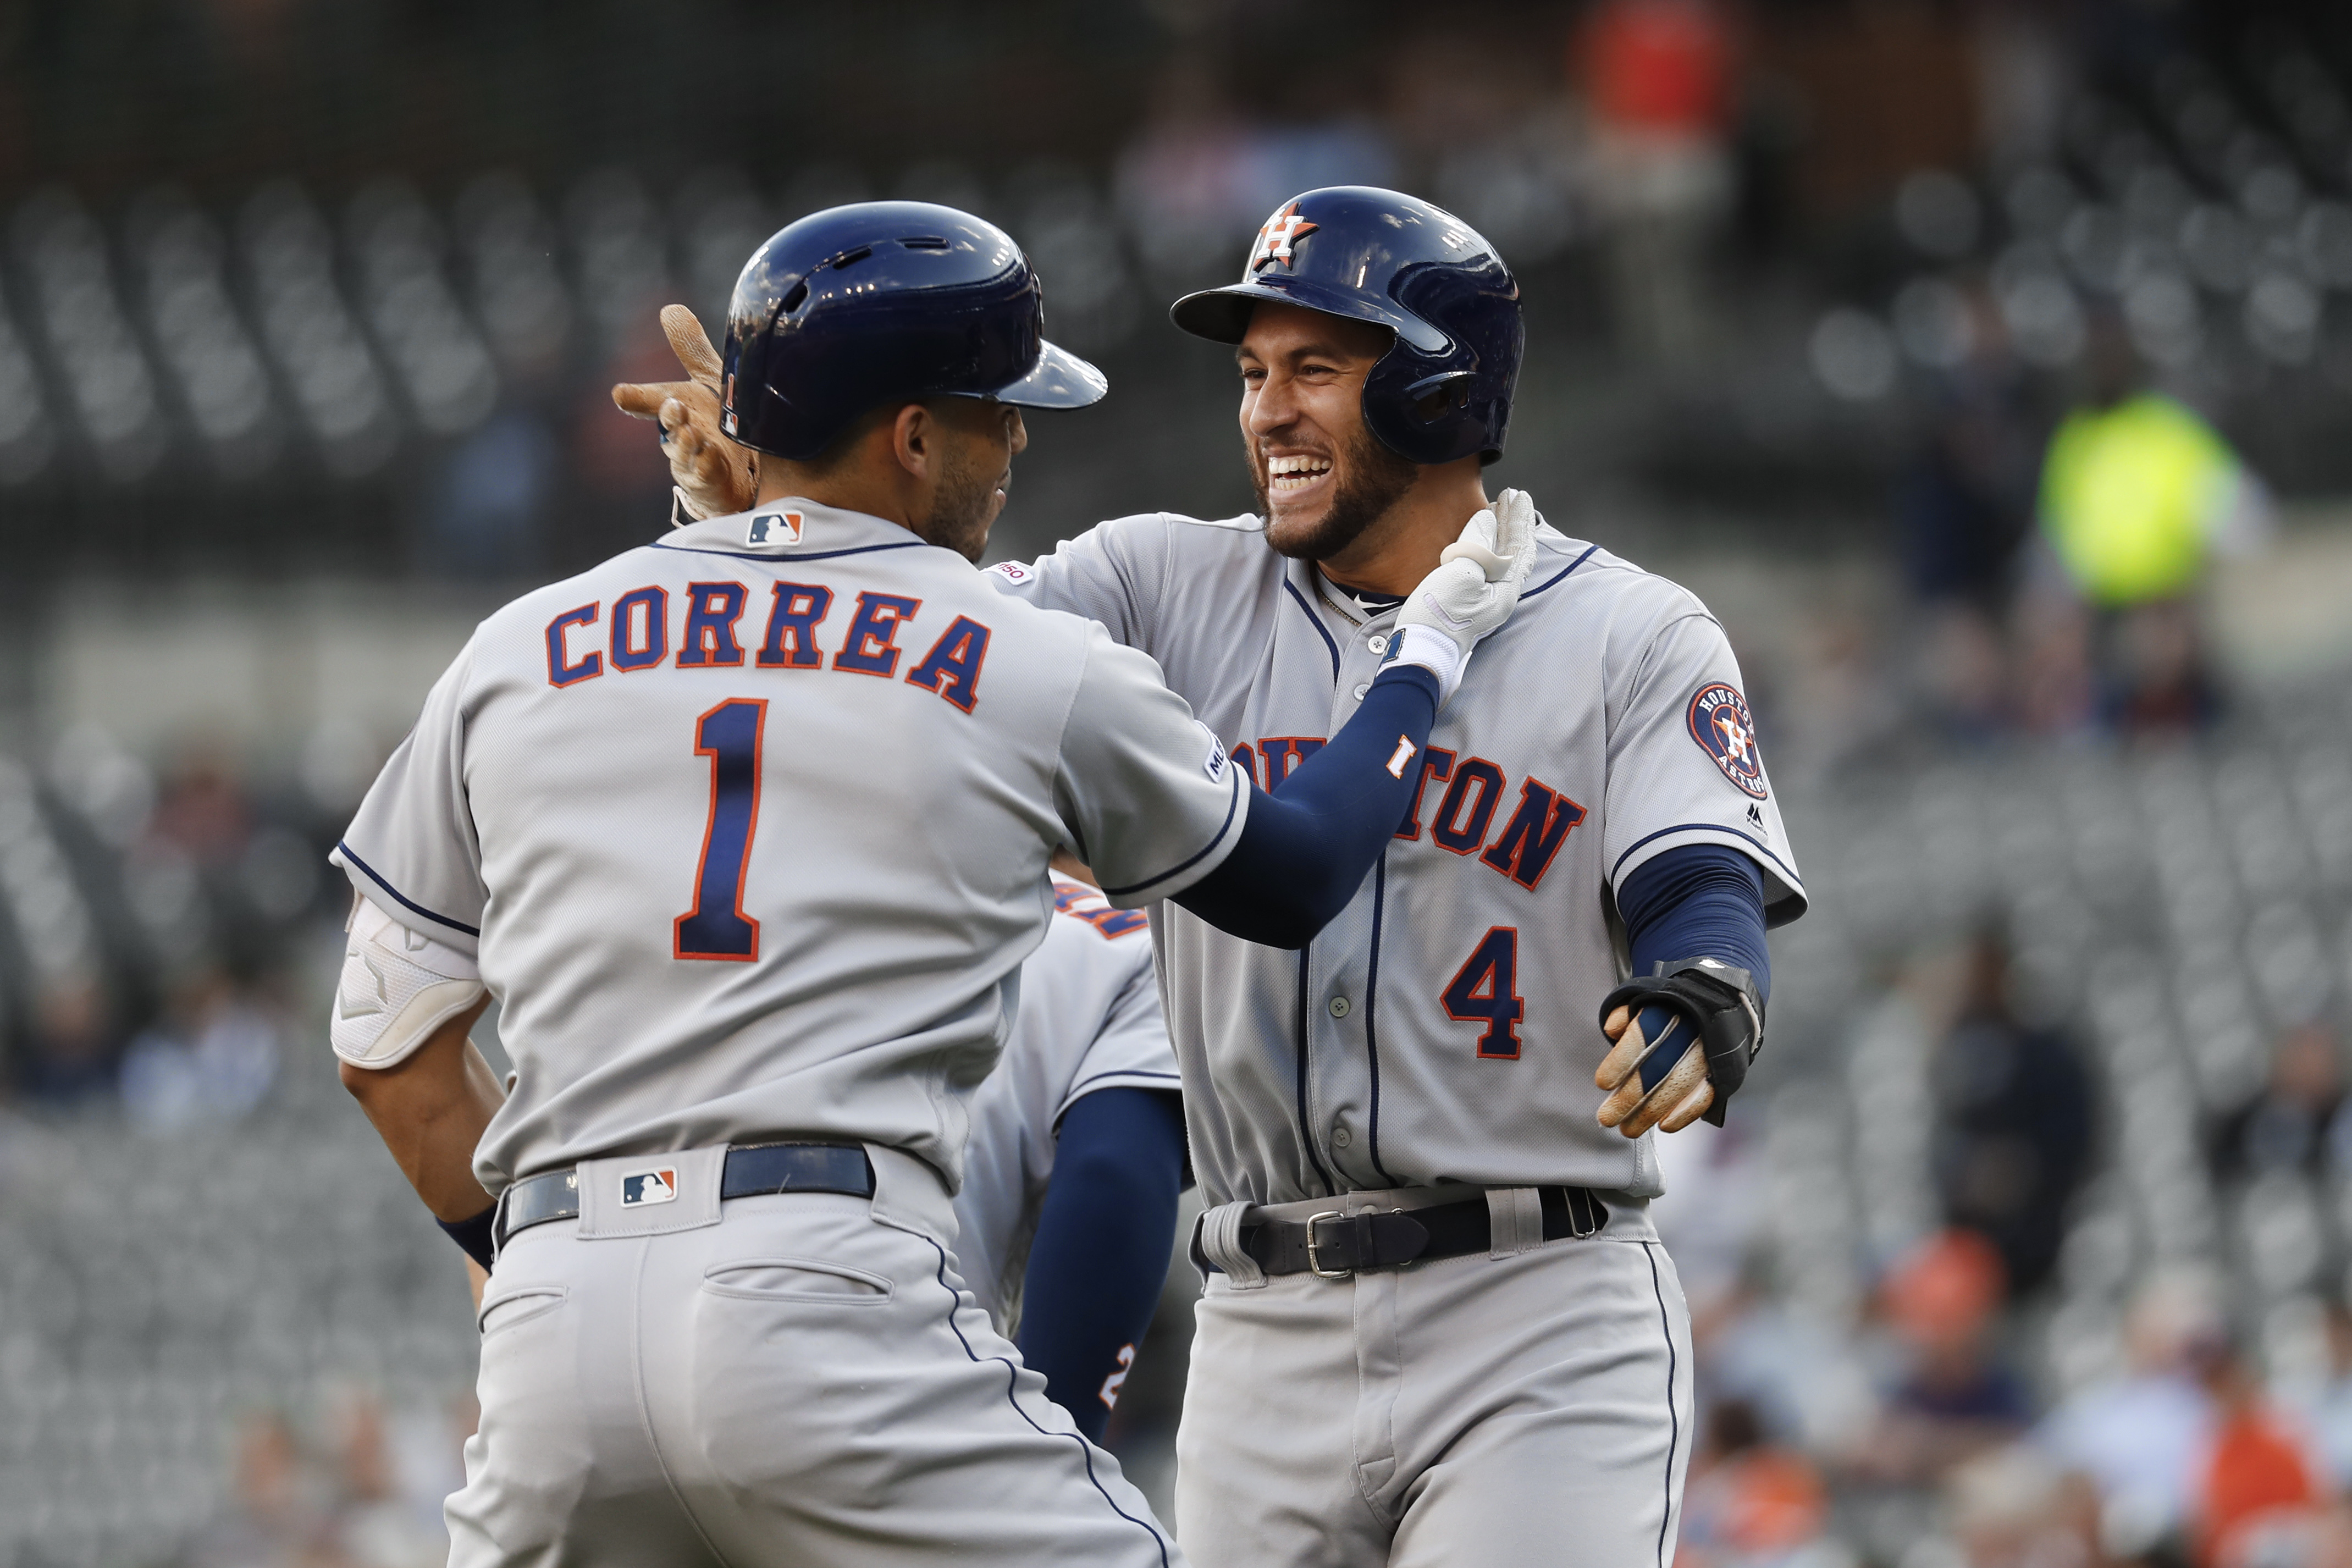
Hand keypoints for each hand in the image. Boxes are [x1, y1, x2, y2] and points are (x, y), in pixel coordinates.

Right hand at [611, 304, 759, 519]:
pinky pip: (705, 475)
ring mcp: (692, 462)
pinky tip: (710, 457)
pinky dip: (706, 466)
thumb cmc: (719, 422)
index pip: (654, 399)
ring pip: (684, 453)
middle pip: (670, 427)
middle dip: (670, 417)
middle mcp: (680, 436)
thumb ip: (691, 349)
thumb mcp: (709, 382)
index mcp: (678, 409)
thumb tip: (670, 309)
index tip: (620, 394)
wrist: (743, 469)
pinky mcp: (708, 483)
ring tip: (691, 432)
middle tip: (674, 406)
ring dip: (686, 442)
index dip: (638, 397)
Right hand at [1389, 489, 1537, 699]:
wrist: (1420, 651)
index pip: (1520, 545)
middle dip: (1512, 522)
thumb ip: (1479, 545)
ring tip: (1497, 510)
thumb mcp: (1460, 575)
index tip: (1517, 494)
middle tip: (1511, 496)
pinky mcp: (1468, 601)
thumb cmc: (1439, 616)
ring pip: (1500, 557)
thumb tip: (1488, 520)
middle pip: (1513, 550)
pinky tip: (1480, 539)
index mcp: (1506, 589)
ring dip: (1500, 532)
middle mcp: (1501, 595)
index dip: (1520, 518)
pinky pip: (1485, 566)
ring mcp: (1485, 599)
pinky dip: (1486, 545)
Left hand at [1594, 1003, 1713, 1136]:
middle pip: (1657, 1069)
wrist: (1717, 1007)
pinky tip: (1664, 1127)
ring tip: (1628, 1129)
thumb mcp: (1644, 1002)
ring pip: (1678, 1087)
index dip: (1620, 1062)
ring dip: (1651, 1112)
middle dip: (1629, 1097)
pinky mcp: (1722, 1072)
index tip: (1602, 1083)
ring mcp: (1708, 1054)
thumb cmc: (1669, 1011)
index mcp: (1666, 1012)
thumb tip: (1612, 1029)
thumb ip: (1624, 1014)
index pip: (1640, 1038)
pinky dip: (1686, 1114)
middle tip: (1607, 1118)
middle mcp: (1689, 1033)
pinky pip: (1706, 1096)